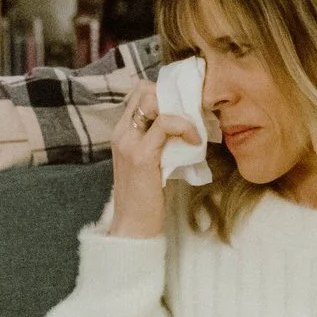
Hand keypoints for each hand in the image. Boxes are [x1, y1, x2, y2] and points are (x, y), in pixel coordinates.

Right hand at [109, 81, 204, 240]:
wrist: (133, 226)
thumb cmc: (146, 197)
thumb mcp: (150, 161)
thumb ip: (158, 140)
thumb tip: (185, 123)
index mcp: (121, 132)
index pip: (139, 93)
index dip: (164, 94)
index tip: (184, 111)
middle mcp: (121, 132)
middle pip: (145, 90)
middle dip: (173, 98)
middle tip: (191, 118)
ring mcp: (129, 142)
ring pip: (153, 100)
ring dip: (180, 110)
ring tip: (193, 130)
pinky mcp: (142, 155)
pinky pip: (166, 124)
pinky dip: (185, 127)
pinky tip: (195, 141)